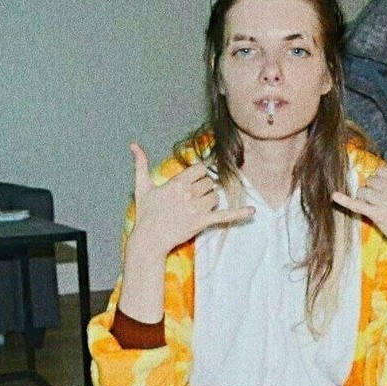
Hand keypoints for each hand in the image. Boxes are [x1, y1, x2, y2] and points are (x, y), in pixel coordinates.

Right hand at [126, 142, 254, 257]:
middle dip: (203, 189)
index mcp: (176, 183)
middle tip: (191, 199)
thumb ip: (140, 164)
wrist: (149, 239)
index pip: (200, 170)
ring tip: (196, 208)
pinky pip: (224, 216)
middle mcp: (188, 194)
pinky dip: (239, 214)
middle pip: (209, 183)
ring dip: (210, 201)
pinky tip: (252, 211)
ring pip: (215, 197)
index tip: (193, 182)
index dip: (198, 175)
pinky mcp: (201, 223)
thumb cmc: (145, 214)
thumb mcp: (142, 187)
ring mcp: (195, 209)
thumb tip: (134, 145)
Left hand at [331, 147, 386, 284]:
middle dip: (372, 189)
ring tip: (373, 206)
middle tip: (380, 201)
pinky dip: (344, 200)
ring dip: (364, 197)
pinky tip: (334, 196)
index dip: (381, 180)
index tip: (386, 190)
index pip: (382, 171)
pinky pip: (357, 204)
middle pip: (371, 180)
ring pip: (363, 191)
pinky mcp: (378, 215)